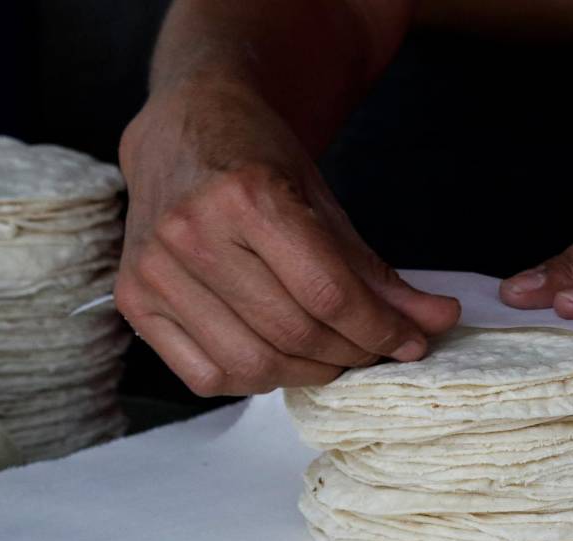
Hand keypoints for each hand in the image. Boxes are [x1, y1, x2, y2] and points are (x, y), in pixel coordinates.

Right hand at [116, 78, 459, 394]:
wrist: (185, 129)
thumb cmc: (258, 160)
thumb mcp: (325, 202)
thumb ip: (377, 270)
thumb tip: (437, 320)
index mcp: (246, 196)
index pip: (328, 293)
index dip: (380, 329)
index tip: (411, 341)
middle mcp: (191, 233)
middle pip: (293, 332)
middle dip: (351, 353)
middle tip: (375, 348)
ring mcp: (155, 270)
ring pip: (251, 362)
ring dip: (308, 372)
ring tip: (332, 353)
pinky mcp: (135, 300)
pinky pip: (206, 375)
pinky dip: (255, 379)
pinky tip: (277, 355)